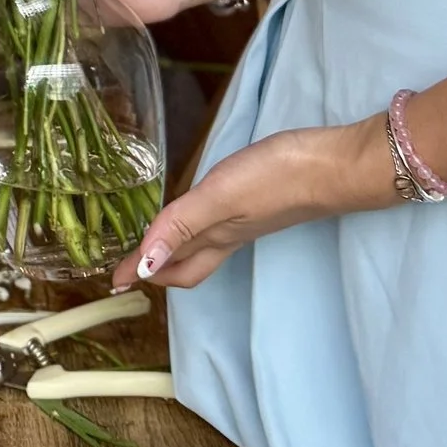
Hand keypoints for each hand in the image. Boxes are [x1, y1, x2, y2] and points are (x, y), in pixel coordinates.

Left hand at [110, 116, 393, 291]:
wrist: (334, 164)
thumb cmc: (276, 180)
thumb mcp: (219, 199)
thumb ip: (180, 228)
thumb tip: (142, 269)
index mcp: (216, 237)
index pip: (175, 268)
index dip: (143, 273)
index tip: (112, 282)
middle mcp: (231, 233)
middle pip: (190, 263)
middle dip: (160, 267)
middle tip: (132, 264)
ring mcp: (249, 217)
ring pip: (205, 241)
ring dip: (177, 244)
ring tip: (157, 236)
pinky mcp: (263, 198)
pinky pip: (221, 219)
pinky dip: (201, 221)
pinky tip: (204, 204)